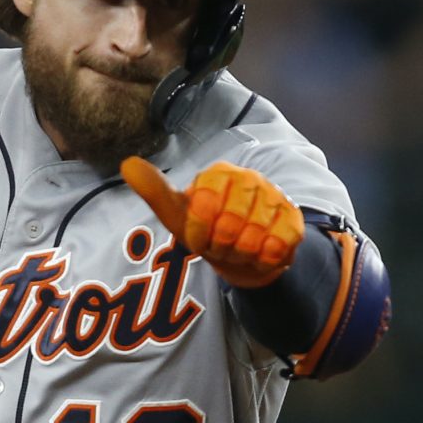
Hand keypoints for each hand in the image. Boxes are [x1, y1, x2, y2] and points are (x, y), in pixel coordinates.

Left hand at [120, 156, 303, 287]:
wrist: (243, 256)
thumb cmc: (207, 231)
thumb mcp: (176, 215)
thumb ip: (154, 190)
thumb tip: (127, 163)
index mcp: (219, 173)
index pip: (203, 207)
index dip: (199, 232)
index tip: (199, 235)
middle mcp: (250, 178)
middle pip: (229, 226)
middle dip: (220, 246)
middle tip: (221, 243)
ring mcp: (275, 197)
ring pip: (252, 239)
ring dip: (241, 254)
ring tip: (239, 247)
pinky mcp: (294, 220)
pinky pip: (276, 247)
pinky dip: (263, 259)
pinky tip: (260, 252)